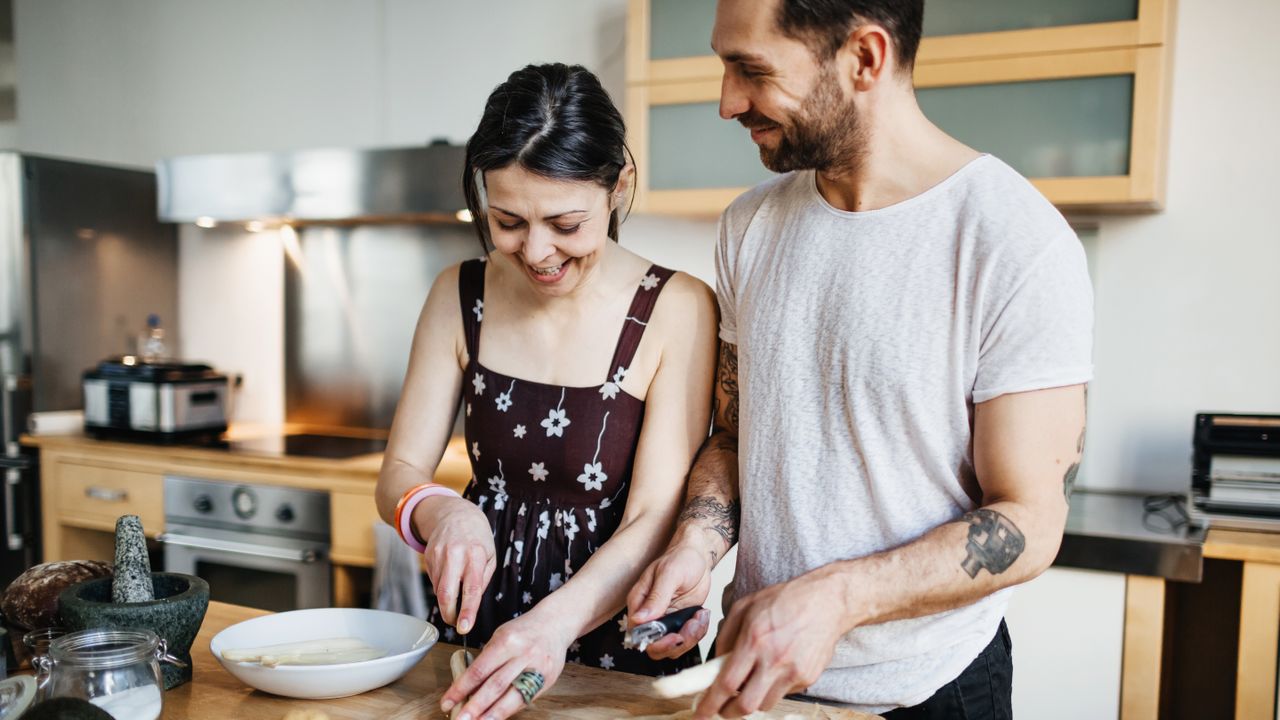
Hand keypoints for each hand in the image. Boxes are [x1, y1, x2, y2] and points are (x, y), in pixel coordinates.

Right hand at [416, 496, 495, 633]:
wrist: (455, 514)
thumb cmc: (478, 538)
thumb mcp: (490, 556)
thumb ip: (483, 579)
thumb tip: (473, 603)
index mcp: (475, 555)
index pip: (471, 589)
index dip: (467, 611)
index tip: (464, 627)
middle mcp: (455, 555)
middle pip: (446, 594)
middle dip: (449, 615)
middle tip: (455, 623)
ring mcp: (438, 556)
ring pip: (438, 590)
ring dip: (447, 601)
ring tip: (457, 594)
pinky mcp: (428, 557)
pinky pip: (434, 581)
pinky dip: (442, 586)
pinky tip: (450, 577)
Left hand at [440, 610, 573, 719]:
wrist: (556, 623)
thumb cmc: (524, 630)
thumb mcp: (501, 637)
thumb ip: (487, 661)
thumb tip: (468, 688)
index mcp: (507, 641)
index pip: (479, 670)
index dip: (461, 689)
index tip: (447, 702)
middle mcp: (523, 655)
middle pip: (495, 686)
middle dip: (475, 707)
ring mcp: (538, 669)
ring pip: (512, 698)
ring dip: (491, 715)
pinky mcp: (548, 680)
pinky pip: (525, 700)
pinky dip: (508, 710)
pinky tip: (496, 717)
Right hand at [626, 544, 714, 658]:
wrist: (697, 556)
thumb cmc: (681, 558)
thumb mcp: (669, 574)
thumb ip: (656, 598)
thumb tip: (639, 619)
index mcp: (639, 603)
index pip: (639, 635)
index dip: (656, 642)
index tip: (676, 636)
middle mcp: (649, 616)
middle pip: (655, 647)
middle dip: (677, 643)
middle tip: (693, 625)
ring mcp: (665, 621)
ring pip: (673, 648)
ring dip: (691, 638)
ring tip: (700, 616)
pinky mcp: (680, 622)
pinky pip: (687, 640)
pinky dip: (698, 632)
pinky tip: (702, 615)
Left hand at [694, 571, 844, 718]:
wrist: (826, 601)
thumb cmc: (787, 599)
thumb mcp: (745, 606)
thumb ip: (726, 636)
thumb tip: (715, 662)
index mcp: (754, 640)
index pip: (727, 683)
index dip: (711, 704)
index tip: (701, 712)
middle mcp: (774, 659)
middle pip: (746, 705)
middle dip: (729, 712)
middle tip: (723, 708)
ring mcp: (793, 671)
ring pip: (765, 704)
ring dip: (753, 698)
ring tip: (753, 680)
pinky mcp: (808, 678)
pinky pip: (784, 694)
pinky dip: (774, 688)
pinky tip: (776, 668)